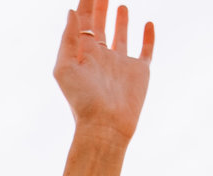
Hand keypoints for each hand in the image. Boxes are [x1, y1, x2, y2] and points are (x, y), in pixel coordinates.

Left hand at [55, 0, 153, 142]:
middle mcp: (101, 57)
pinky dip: (148, 37)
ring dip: (120, 21)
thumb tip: (73, 11)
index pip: (84, 23)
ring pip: (121, 36)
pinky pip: (145, 50)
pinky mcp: (139, 72)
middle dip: (101, 7)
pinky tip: (148, 24)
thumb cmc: (82, 101)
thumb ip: (68, 39)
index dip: (86, 4)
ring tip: (121, 6)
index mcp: (83, 55)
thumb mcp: (65, 68)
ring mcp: (121, 64)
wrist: (105, 126)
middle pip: (100, 26)